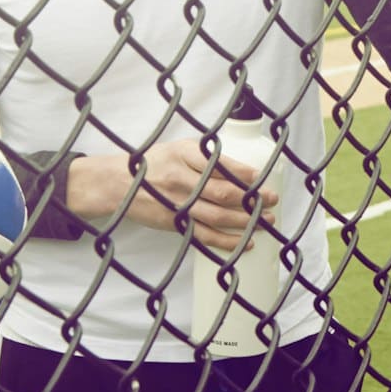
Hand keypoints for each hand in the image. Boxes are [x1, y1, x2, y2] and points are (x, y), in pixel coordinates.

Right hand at [68, 139, 279, 250]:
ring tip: (266, 221)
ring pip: (216, 216)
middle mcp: (180, 178)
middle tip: (272, 200)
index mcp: (183, 154)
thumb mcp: (179, 148)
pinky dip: (226, 241)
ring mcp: (176, 203)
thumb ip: (206, 156)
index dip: (242, 173)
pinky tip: (244, 243)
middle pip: (222, 191)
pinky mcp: (174, 223)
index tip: (261, 178)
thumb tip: (245, 169)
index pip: (218, 164)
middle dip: (251, 198)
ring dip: (245, 221)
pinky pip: (203, 235)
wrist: (118, 183)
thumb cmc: (155, 163)